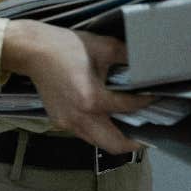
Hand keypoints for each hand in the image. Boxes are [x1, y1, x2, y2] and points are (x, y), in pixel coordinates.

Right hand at [1, 19, 150, 153]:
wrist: (33, 50)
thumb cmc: (66, 46)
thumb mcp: (102, 46)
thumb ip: (126, 55)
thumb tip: (145, 60)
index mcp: (92, 99)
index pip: (128, 108)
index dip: (146, 103)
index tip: (157, 99)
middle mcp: (81, 118)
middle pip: (114, 144)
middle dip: (134, 141)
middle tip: (147, 132)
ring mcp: (68, 123)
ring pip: (98, 142)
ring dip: (115, 138)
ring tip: (129, 125)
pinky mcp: (60, 122)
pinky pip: (85, 134)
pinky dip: (99, 130)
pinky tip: (105, 116)